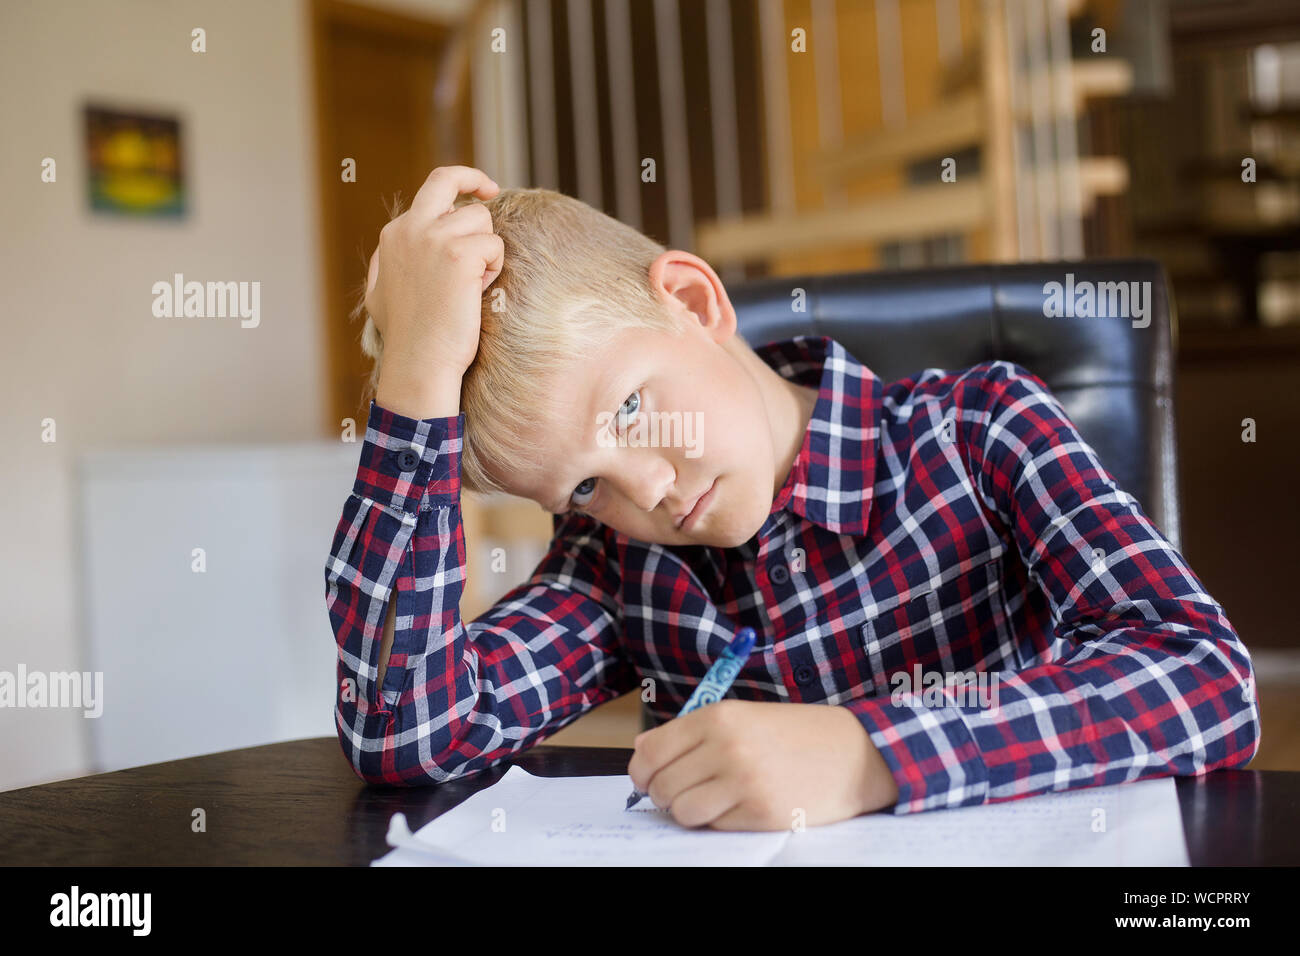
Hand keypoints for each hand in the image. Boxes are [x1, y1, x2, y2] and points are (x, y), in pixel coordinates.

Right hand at [364, 165, 503, 380]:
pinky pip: (494, 246)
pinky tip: (476, 293)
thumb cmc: (406, 337)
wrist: (419, 363)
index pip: (431, 191)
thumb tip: (391, 247)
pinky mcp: (459, 255)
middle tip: (494, 190)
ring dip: (486, 251)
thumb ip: (385, 263)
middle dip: (474, 179)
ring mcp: (434, 238)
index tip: (480, 191)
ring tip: (471, 285)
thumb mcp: (378, 293)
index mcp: (394, 233)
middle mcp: (411, 228)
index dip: (458, 189)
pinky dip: (493, 269)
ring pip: (481, 220)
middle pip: (448, 180)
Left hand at [626, 699, 899, 830]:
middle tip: (681, 793)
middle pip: (663, 786)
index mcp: (718, 717)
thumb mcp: (742, 717)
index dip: (641, 772)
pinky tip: (739, 806)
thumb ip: (691, 733)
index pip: (652, 753)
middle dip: (664, 795)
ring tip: (708, 802)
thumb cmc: (796, 733)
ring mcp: (744, 782)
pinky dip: (719, 821)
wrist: (856, 752)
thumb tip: (641, 751)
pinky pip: (715, 826)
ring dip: (688, 812)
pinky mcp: (762, 813)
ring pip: (683, 811)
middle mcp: (727, 747)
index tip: (647, 779)